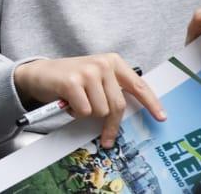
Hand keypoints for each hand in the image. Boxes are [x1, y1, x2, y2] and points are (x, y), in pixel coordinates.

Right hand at [14, 54, 165, 147]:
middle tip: (106, 138)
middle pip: (118, 105)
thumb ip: (113, 89)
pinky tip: (68, 102)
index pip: (138, 85)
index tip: (161, 118)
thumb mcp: (96, 78)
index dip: (151, 103)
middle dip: (111, 124)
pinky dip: (75, 113)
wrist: (38, 74)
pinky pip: (84, 111)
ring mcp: (87, 72)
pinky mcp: (72, 82)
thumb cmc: (70, 79)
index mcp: (112, 62)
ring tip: (77, 103)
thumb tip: (131, 114)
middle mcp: (102, 64)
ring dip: (87, 114)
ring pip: (100, 111)